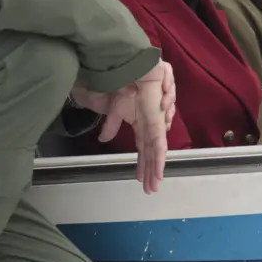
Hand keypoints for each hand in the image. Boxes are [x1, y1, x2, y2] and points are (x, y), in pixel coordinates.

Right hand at [69, 61, 175, 193]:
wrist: (132, 72)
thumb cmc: (126, 85)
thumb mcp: (115, 110)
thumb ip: (111, 126)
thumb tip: (103, 139)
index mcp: (143, 125)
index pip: (143, 150)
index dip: (142, 164)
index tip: (140, 178)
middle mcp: (152, 127)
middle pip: (152, 155)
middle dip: (151, 172)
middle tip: (150, 189)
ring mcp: (156, 126)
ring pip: (156, 155)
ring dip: (155, 171)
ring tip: (153, 186)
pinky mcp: (157, 124)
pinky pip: (158, 146)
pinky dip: (158, 161)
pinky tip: (159, 173)